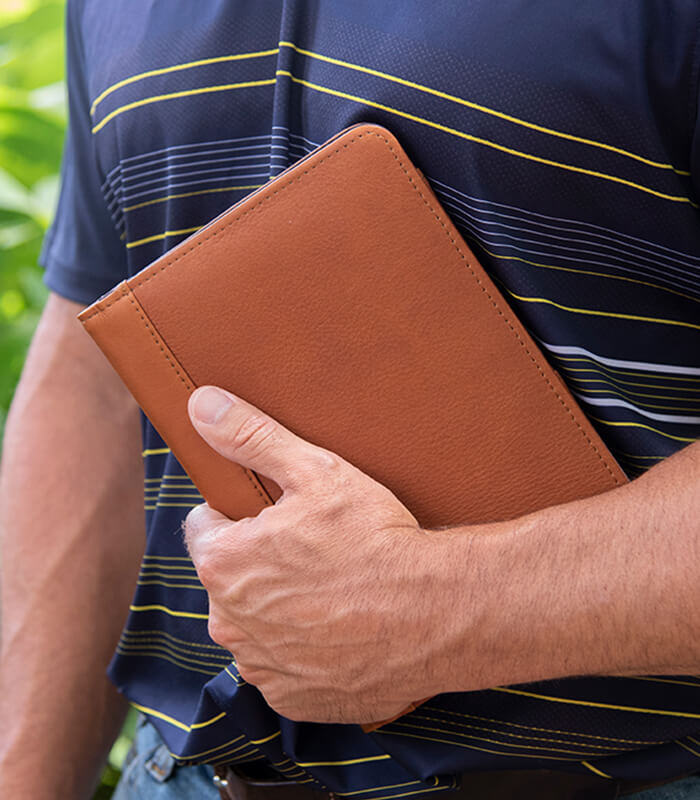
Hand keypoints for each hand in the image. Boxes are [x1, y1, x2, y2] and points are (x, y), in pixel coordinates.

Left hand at [184, 386, 457, 723]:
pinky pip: (283, 664)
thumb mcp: (315, 471)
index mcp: (224, 563)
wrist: (436, 612)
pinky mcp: (293, 697)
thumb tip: (201, 405)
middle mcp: (229, 622)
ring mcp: (261, 665)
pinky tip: (340, 628)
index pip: (205, 526)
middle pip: (229, 578)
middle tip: (313, 549)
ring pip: (255, 623)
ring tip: (330, 589)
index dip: (240, 514)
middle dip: (259, 562)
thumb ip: (251, 436)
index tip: (278, 515)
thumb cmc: (375, 540)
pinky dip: (303, 648)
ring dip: (279, 608)